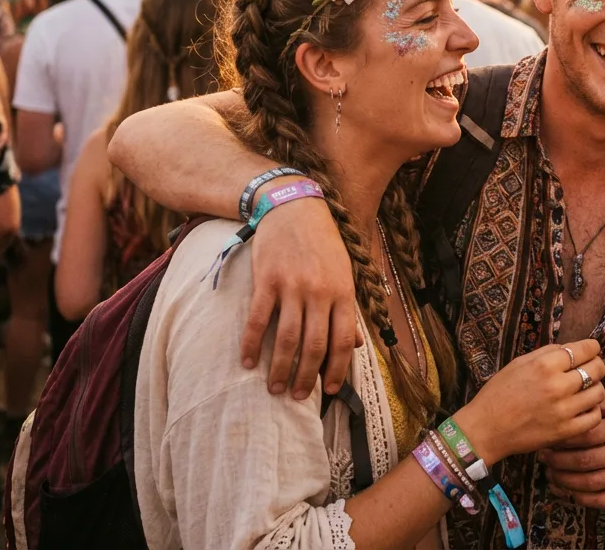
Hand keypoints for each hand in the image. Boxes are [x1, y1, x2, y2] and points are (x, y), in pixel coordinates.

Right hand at [244, 191, 360, 399]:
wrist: (294, 208)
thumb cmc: (322, 243)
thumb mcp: (343, 273)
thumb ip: (347, 309)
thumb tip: (357, 345)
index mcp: (343, 292)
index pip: (343, 341)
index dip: (336, 369)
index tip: (328, 390)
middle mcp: (320, 293)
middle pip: (314, 346)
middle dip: (305, 377)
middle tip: (296, 396)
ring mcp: (293, 287)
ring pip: (288, 339)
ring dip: (279, 368)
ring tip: (274, 387)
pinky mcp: (267, 280)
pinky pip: (259, 320)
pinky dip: (252, 344)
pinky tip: (247, 362)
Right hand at [457, 340, 604, 466]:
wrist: (486, 429)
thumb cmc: (499, 392)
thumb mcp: (519, 363)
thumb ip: (548, 353)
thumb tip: (572, 348)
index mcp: (545, 365)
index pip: (585, 349)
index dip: (592, 347)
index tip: (592, 350)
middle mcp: (557, 386)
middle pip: (597, 369)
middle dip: (596, 365)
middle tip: (590, 368)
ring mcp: (563, 410)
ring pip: (599, 392)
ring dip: (595, 387)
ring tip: (585, 389)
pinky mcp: (565, 431)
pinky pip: (594, 417)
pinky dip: (592, 410)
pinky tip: (582, 408)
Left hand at [540, 396, 604, 507]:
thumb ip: (599, 406)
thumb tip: (570, 407)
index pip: (587, 434)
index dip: (564, 437)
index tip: (549, 435)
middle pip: (585, 460)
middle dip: (558, 460)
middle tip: (543, 456)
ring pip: (590, 483)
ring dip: (564, 480)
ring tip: (550, 473)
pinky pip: (602, 500)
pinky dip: (581, 498)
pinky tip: (567, 490)